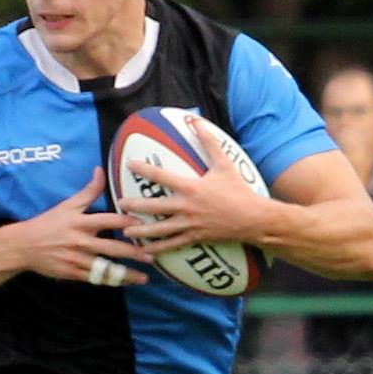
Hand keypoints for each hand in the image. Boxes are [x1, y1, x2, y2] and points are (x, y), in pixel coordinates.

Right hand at [9, 167, 150, 285]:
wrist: (23, 246)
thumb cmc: (48, 224)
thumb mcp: (67, 205)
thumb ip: (88, 191)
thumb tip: (99, 171)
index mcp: (81, 222)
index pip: (110, 220)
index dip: (128, 222)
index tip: (144, 225)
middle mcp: (80, 241)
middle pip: (112, 248)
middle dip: (134, 253)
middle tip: (152, 256)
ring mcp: (76, 259)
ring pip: (105, 268)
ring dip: (126, 274)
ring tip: (144, 277)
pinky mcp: (72, 273)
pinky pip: (94, 278)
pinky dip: (110, 281)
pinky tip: (123, 283)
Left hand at [119, 123, 271, 252]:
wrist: (253, 218)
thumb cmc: (238, 190)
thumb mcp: (225, 164)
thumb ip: (209, 142)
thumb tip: (196, 121)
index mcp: (191, 188)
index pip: (162, 176)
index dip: (144, 169)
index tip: (130, 165)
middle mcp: (186, 207)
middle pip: (154, 208)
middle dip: (134, 206)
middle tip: (118, 204)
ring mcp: (189, 225)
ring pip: (160, 230)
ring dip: (141, 232)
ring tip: (126, 231)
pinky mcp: (195, 238)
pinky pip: (173, 245)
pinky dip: (159, 249)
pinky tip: (147, 251)